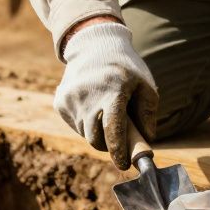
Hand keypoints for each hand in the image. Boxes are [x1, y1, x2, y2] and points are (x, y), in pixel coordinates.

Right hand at [56, 21, 158, 169]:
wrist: (93, 44)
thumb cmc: (125, 68)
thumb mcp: (144, 85)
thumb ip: (148, 114)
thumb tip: (146, 140)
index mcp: (112, 90)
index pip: (113, 130)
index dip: (118, 151)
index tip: (124, 164)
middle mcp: (88, 95)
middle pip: (96, 138)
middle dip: (108, 144)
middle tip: (118, 138)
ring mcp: (70, 99)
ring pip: (85, 133)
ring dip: (97, 131)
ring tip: (104, 112)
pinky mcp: (60, 102)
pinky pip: (75, 125)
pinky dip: (85, 123)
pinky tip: (92, 105)